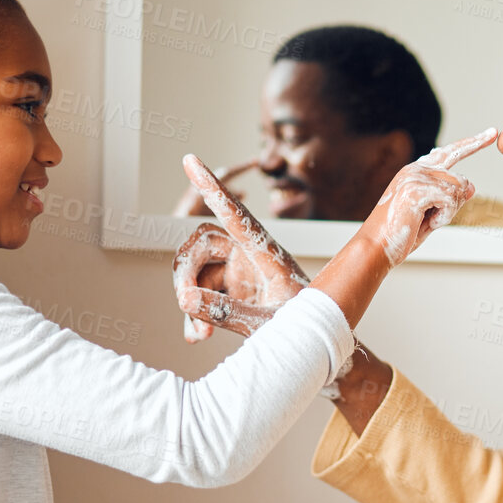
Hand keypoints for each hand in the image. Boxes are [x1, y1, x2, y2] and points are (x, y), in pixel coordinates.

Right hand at [172, 154, 309, 341]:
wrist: (317, 344)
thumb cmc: (306, 329)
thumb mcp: (268, 323)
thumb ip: (228, 312)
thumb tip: (184, 299)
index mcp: (267, 252)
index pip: (235, 214)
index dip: (212, 188)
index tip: (189, 159)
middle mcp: (249, 255)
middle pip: (201, 243)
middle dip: (186, 272)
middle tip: (184, 303)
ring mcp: (238, 271)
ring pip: (196, 272)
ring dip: (189, 300)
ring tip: (200, 335)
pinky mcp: (232, 289)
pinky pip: (201, 293)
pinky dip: (196, 314)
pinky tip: (197, 336)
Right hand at [357, 128, 495, 265]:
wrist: (376, 248)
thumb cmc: (400, 234)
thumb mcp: (431, 214)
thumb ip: (450, 199)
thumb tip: (472, 186)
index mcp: (416, 171)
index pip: (449, 152)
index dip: (473, 143)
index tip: (492, 132)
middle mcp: (416, 169)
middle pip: (460, 180)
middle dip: (454, 205)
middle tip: (429, 219)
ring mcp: (415, 177)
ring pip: (458, 191)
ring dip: (447, 213)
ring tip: (422, 220)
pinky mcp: (417, 190)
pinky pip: (450, 201)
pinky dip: (443, 218)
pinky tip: (423, 222)